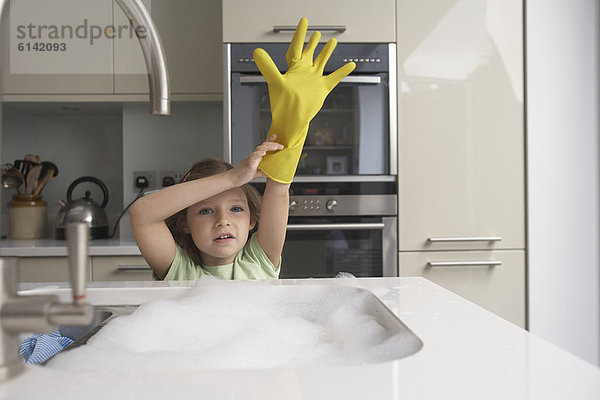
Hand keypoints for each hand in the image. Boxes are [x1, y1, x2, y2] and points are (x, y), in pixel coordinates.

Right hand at [229, 135, 283, 185]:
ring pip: (259, 149)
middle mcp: (254, 156)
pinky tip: (263, 153)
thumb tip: (272, 173)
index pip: (264, 147)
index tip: (275, 136)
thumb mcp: (257, 173)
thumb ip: (263, 171)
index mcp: (256, 157)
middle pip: (264, 146)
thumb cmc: (243, 174)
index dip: (269, 141)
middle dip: (273, 144)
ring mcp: (251, 158)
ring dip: (268, 147)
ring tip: (275, 147)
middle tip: (281, 145)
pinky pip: (253, 156)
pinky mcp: (248, 163)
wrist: (233, 179)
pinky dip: (258, 154)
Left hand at [253, 17, 354, 183]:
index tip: (304, 21)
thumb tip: (256, 51)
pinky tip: (350, 65)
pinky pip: (334, 78)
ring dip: (327, 53)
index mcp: (293, 68)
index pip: (297, 46)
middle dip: (312, 43)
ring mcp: (314, 80)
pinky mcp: (322, 89)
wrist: (292, 120)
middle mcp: (304, 72)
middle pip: (309, 53)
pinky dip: (342, 72)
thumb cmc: (282, 105)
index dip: (300, 34)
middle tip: (316, 33)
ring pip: (322, 62)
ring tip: (332, 42)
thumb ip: (267, 66)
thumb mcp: (275, 81)